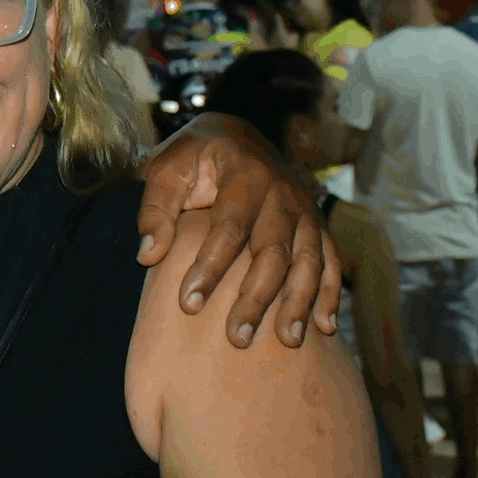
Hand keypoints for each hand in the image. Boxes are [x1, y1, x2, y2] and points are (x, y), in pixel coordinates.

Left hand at [136, 113, 340, 347]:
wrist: (236, 136)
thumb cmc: (195, 158)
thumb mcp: (167, 168)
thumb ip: (156, 208)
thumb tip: (148, 255)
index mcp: (243, 174)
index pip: (228, 228)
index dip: (209, 267)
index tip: (188, 304)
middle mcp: (282, 192)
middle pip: (273, 251)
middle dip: (257, 297)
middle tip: (237, 338)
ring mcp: (305, 209)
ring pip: (307, 260)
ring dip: (299, 302)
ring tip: (286, 341)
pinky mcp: (318, 224)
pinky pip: (330, 261)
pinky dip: (330, 294)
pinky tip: (324, 328)